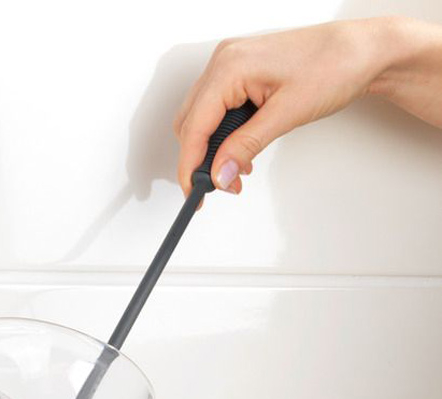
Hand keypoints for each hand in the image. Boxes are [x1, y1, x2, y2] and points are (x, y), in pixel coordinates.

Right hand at [174, 18, 407, 195]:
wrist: (363, 50)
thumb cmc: (335, 66)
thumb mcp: (287, 114)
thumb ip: (246, 146)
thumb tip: (219, 174)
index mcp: (230, 66)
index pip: (194, 126)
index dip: (190, 165)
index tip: (193, 192)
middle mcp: (224, 61)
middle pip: (190, 123)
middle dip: (201, 159)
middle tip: (219, 186)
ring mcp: (231, 63)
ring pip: (200, 118)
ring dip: (212, 149)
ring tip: (235, 171)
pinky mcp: (241, 71)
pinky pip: (217, 108)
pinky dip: (224, 134)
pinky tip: (241, 150)